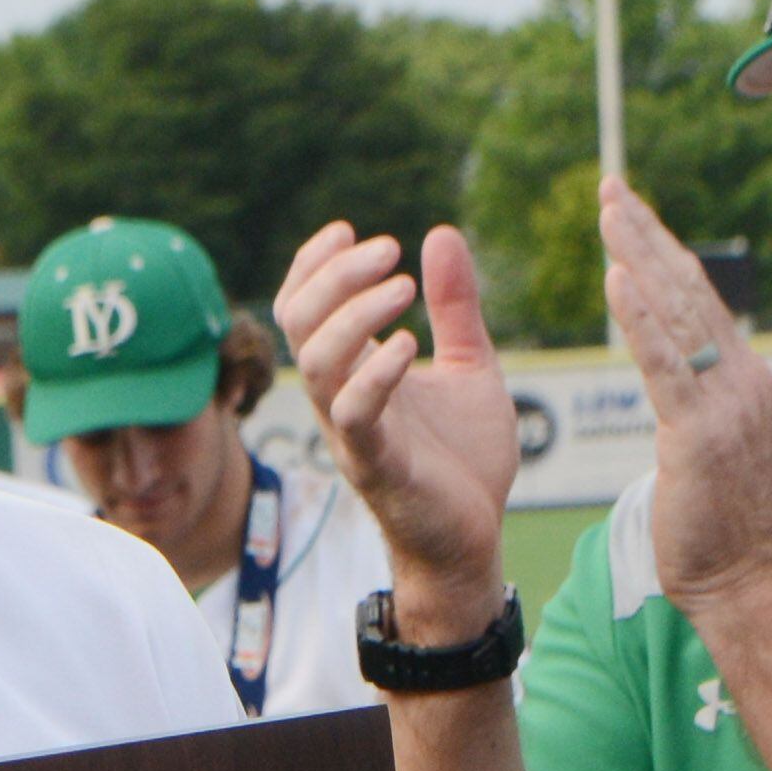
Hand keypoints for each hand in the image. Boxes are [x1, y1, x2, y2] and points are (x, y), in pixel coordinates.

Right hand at [275, 223, 521, 629]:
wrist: (473, 540)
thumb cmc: (463, 459)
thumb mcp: (469, 365)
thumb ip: (455, 307)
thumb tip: (439, 234)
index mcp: (352, 372)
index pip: (301, 305)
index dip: (314, 263)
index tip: (352, 231)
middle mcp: (337, 398)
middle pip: (298, 323)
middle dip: (334, 277)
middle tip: (389, 250)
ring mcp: (351, 432)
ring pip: (315, 364)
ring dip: (353, 315)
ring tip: (405, 286)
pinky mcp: (377, 465)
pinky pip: (354, 414)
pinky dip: (376, 373)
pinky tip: (411, 344)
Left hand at [597, 185, 771, 619]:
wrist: (740, 579)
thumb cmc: (714, 522)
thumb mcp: (709, 443)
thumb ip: (696, 397)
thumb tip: (678, 369)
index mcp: (741, 376)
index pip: (697, 298)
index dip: (662, 249)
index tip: (628, 209)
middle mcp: (740, 377)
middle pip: (688, 289)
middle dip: (647, 234)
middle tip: (610, 188)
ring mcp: (724, 402)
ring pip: (677, 313)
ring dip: (640, 257)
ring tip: (608, 213)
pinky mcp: (698, 432)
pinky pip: (665, 363)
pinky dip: (641, 318)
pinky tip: (617, 277)